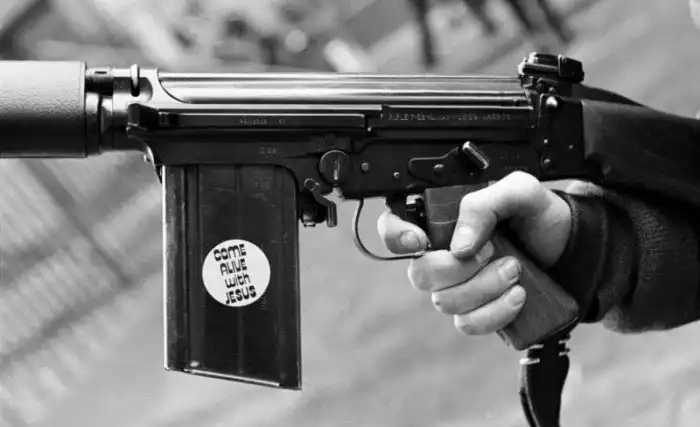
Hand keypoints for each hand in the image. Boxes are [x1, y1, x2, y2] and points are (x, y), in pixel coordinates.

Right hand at [378, 171, 572, 335]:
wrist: (569, 246)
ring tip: (516, 269)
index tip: (420, 241)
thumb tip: (458, 247)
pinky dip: (495, 312)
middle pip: (419, 274)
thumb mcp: (520, 190)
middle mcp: (441, 254)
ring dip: (483, 288)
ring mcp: (456, 287)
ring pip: (444, 302)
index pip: (394, 226)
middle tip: (494, 250)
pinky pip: (467, 323)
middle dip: (458, 269)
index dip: (395, 235)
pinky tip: (518, 296)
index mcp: (441, 220)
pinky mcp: (476, 311)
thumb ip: (484, 204)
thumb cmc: (539, 214)